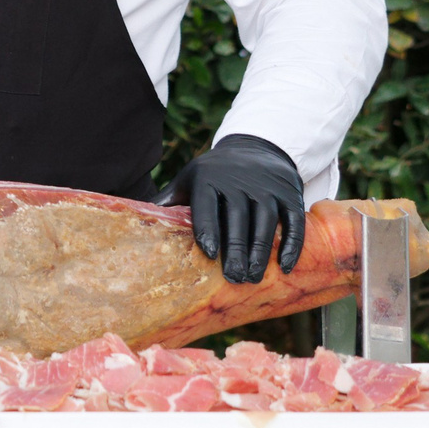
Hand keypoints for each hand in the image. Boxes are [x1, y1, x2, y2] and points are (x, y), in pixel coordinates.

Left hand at [163, 134, 305, 285]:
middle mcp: (239, 182)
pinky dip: (292, 244)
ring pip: (266, 222)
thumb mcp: (189, 179)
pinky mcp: (290, 194)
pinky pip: (294, 221)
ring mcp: (267, 188)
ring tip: (252, 278)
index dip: (208, 228)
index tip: (208, 253)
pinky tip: (286, 267)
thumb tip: (134, 222)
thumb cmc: (214, 173)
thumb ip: (168, 200)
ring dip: (261, 252)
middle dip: (236, 250)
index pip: (207, 204)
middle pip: (238, 218)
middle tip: (233, 278)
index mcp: (208, 179)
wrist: (257, 149)